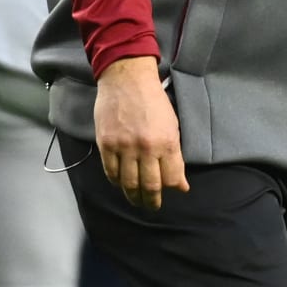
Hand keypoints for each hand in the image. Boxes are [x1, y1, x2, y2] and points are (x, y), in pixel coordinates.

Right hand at [93, 56, 188, 209]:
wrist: (127, 79)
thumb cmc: (154, 100)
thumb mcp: (172, 124)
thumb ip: (175, 154)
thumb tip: (180, 183)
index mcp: (167, 141)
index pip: (171, 176)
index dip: (173, 188)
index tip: (173, 193)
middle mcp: (145, 148)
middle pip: (150, 185)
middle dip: (153, 201)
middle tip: (153, 206)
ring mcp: (124, 147)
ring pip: (128, 183)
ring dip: (134, 197)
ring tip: (138, 201)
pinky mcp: (106, 145)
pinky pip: (111, 173)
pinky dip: (117, 183)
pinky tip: (122, 185)